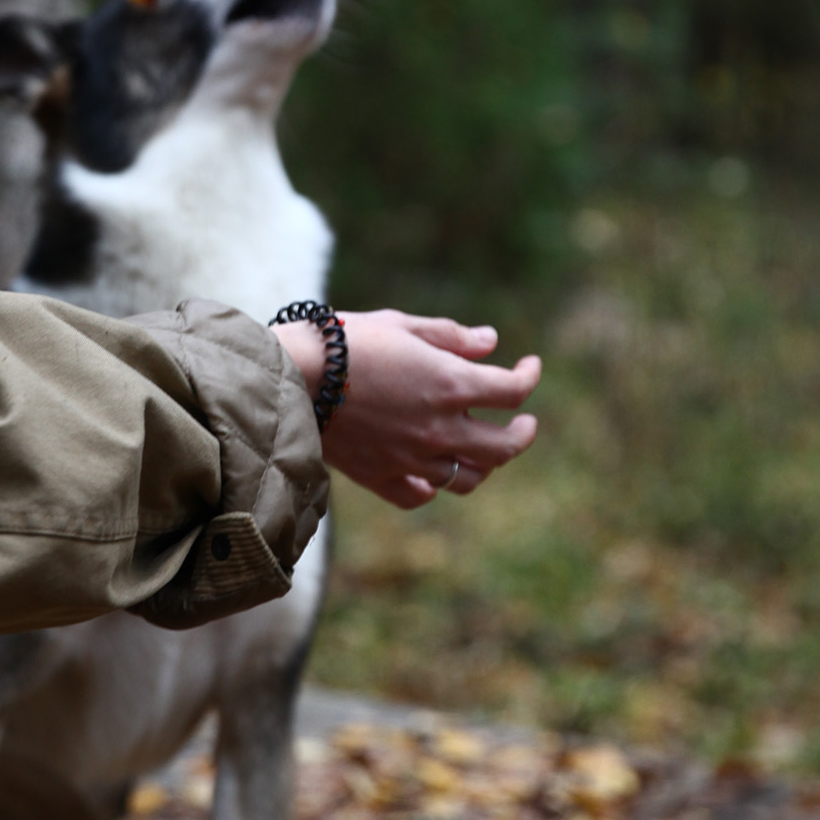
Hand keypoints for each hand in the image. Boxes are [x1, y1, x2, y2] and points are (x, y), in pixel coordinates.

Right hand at [274, 310, 539, 509]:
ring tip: (483, 448)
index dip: (530, 377)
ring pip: (468, 477)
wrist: (289, 377)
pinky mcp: (380, 476)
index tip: (529, 367)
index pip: (513, 391)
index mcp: (450, 384)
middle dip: (522, 433)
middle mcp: (439, 427)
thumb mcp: (401, 324)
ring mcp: (411, 457)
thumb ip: (450, 336)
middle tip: (523, 422)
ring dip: (485, 463)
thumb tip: (491, 342)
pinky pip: (420, 494)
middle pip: (504, 447)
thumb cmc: (343, 341)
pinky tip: (432, 472)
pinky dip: (433, 486)